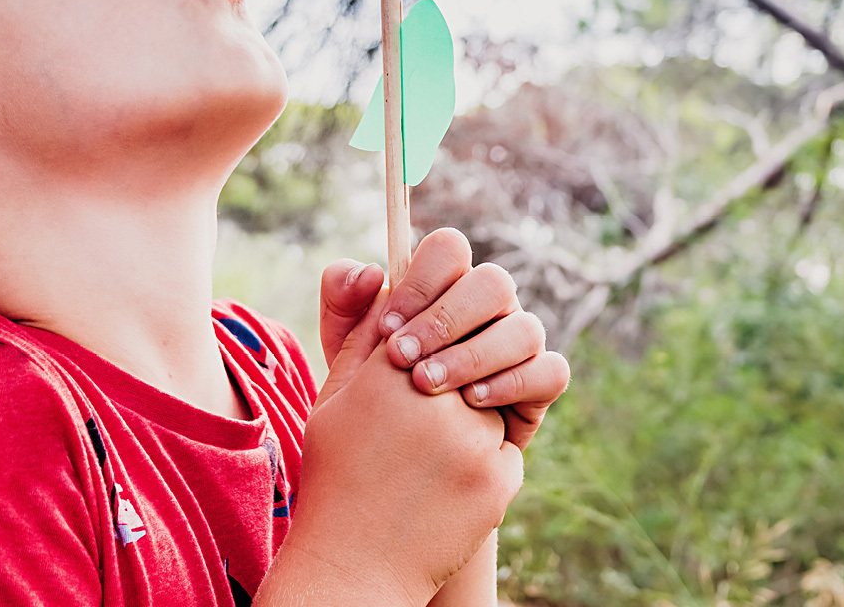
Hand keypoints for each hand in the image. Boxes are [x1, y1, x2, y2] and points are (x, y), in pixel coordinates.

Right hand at [272, 299, 520, 606]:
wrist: (352, 567)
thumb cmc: (337, 475)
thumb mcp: (336, 396)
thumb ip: (362, 331)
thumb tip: (384, 275)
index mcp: (384, 365)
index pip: (443, 277)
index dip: (439, 296)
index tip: (416, 336)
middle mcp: (428, 392)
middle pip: (494, 325)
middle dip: (479, 347)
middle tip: (442, 384)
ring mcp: (467, 436)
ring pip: (500, 391)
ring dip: (479, 409)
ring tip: (438, 444)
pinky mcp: (495, 476)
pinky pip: (508, 444)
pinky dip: (485, 461)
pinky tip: (444, 487)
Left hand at [318, 228, 570, 450]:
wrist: (397, 464)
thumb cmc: (374, 397)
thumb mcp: (348, 351)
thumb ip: (344, 302)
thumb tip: (373, 272)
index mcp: (445, 288)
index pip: (449, 250)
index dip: (420, 281)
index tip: (386, 326)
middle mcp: (488, 309)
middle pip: (494, 282)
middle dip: (445, 319)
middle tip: (401, 358)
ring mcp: (518, 345)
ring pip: (524, 327)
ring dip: (473, 355)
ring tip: (427, 386)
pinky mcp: (539, 387)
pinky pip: (550, 371)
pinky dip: (512, 382)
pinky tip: (472, 403)